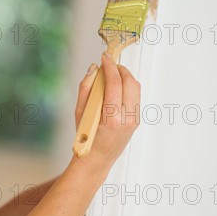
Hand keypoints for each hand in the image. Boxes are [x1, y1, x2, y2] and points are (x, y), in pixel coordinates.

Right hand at [74, 53, 140, 170]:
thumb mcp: (79, 111)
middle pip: (130, 82)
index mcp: (111, 117)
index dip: (110, 66)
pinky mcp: (137, 120)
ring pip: (136, 87)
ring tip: (112, 74)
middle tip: (109, 63)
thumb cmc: (85, 137)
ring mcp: (134, 120)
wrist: (97, 158)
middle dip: (120, 68)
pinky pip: (135, 96)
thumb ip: (85, 87)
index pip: (115, 84)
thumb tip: (93, 69)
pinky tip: (116, 87)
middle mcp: (126, 119)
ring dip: (125, 76)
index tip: (104, 57)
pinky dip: (127, 86)